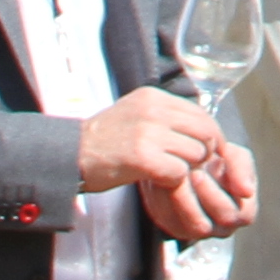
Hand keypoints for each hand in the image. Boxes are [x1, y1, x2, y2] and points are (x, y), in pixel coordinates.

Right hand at [77, 88, 254, 236]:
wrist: (69, 156)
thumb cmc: (105, 142)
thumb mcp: (136, 115)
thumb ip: (167, 118)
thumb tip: (204, 131)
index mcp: (154, 97)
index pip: (201, 114)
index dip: (209, 136)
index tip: (206, 152)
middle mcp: (154, 109)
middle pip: (206, 132)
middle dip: (205, 153)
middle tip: (192, 167)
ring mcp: (148, 132)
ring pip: (196, 153)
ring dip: (188, 169)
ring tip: (169, 173)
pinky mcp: (143, 157)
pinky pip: (179, 172)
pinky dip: (173, 181)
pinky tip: (157, 181)